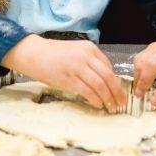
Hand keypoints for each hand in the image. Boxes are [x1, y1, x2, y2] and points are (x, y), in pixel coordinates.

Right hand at [1, 35, 126, 111]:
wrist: (33, 53)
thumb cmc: (52, 54)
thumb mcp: (75, 52)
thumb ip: (88, 62)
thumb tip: (102, 80)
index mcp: (89, 48)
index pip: (109, 66)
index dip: (115, 81)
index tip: (118, 91)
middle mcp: (86, 56)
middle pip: (108, 76)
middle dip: (117, 91)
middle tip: (122, 102)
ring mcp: (77, 67)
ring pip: (100, 85)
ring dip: (108, 98)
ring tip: (111, 106)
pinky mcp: (69, 78)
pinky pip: (87, 90)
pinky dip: (95, 99)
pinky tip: (98, 104)